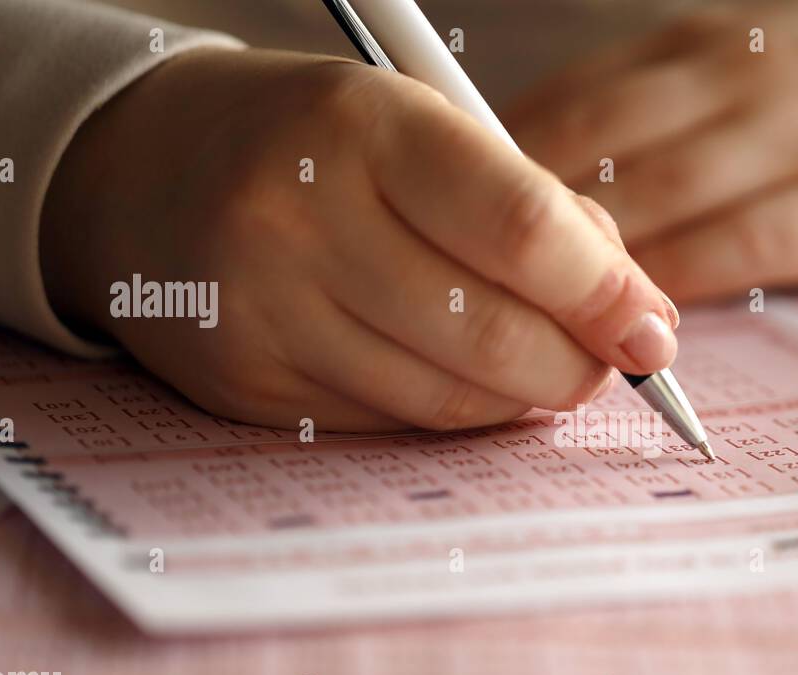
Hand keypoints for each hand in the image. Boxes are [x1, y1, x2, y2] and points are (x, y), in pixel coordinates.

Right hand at [41, 49, 678, 431]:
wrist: (143, 170)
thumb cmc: (313, 142)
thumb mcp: (418, 127)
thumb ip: (530, 206)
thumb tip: (630, 309)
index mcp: (363, 127)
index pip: (520, 228)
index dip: (606, 293)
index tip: (654, 329)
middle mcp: (301, 219)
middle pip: (489, 336)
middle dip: (577, 365)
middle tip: (610, 362)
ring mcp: (267, 312)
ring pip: (446, 398)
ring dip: (522, 398)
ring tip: (544, 367)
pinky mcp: (249, 385)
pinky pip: (392, 423)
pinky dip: (455, 413)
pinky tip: (467, 382)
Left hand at [506, 0, 797, 300]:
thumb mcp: (759, 48)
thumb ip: (666, 98)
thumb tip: (558, 172)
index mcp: (712, 40)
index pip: (580, 100)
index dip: (509, 165)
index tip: (461, 222)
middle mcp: (747, 80)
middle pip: (604, 150)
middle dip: (533, 224)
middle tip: (476, 284)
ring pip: (664, 201)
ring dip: (593, 265)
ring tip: (539, 317)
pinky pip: (744, 248)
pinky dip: (683, 284)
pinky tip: (641, 318)